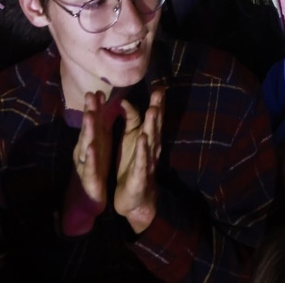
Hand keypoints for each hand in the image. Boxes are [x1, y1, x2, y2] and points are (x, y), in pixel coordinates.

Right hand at [65, 91, 113, 235]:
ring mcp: (85, 162)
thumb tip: (101, 103)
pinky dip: (90, 156)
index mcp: (92, 141)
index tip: (98, 90)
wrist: (87, 197)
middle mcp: (85, 149)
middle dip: (89, 112)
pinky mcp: (89, 177)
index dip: (95, 106)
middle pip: (87, 129)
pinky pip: (89, 165)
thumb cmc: (95, 167)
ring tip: (90, 116)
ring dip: (87, 130)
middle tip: (90, 95)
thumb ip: (100, 125)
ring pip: (86, 144)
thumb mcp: (100, 144)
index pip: (93, 122)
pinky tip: (91, 147)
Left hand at [115, 87, 163, 233]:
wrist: (134, 199)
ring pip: (150, 141)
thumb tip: (125, 100)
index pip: (153, 118)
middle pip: (155, 126)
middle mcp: (151, 148)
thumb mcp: (131, 140)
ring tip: (152, 110)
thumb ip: (131, 120)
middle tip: (159, 93)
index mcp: (148, 139)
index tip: (159, 85)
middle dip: (157, 109)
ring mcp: (147, 162)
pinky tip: (142, 139)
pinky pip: (141, 162)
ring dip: (152, 126)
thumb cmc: (132, 166)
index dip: (156, 102)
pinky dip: (142, 151)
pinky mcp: (139, 176)